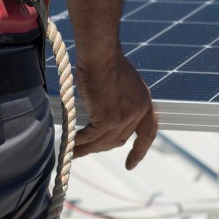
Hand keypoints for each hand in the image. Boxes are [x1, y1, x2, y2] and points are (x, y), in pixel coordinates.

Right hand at [73, 53, 157, 168]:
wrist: (100, 53)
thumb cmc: (105, 60)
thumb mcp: (120, 83)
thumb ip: (118, 101)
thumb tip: (100, 117)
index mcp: (145, 102)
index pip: (148, 132)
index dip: (140, 150)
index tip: (131, 164)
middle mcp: (138, 111)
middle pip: (120, 139)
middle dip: (102, 148)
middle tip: (86, 151)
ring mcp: (124, 116)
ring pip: (104, 141)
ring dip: (88, 148)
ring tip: (75, 152)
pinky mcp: (108, 118)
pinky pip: (91, 136)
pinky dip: (80, 141)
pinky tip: (70, 143)